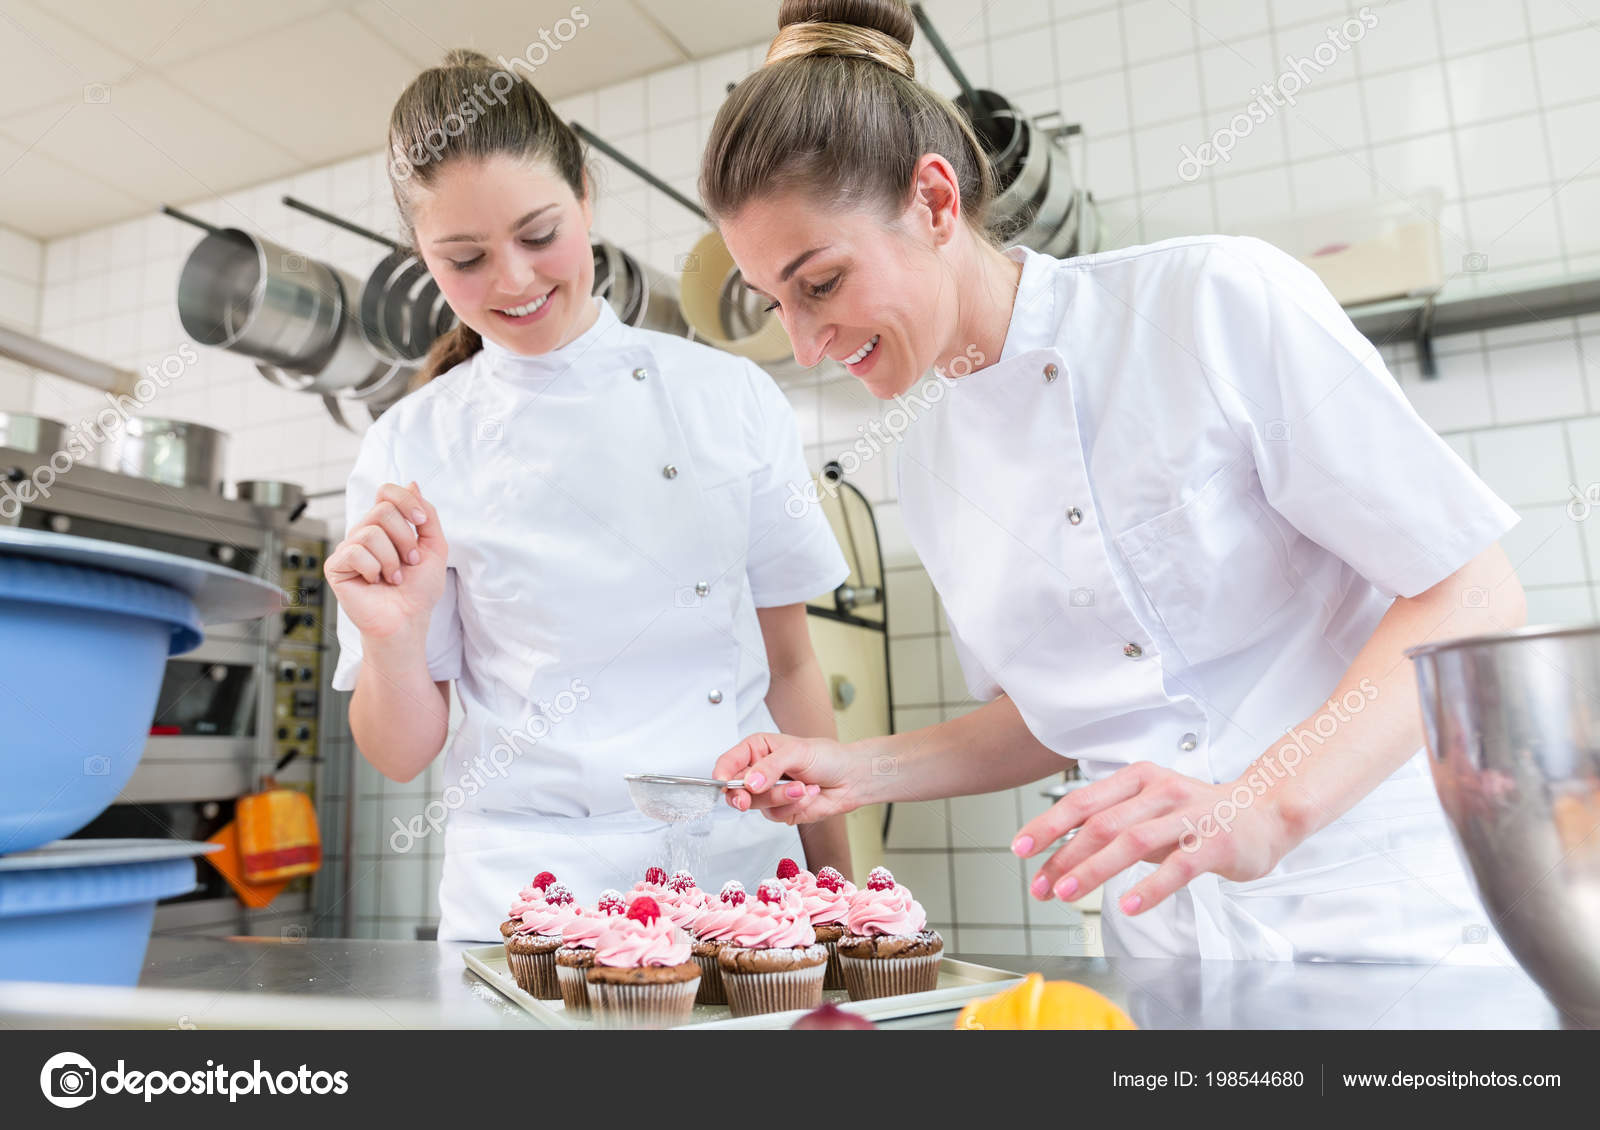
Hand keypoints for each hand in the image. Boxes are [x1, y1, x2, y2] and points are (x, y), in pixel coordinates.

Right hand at [323, 481, 447, 641]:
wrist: (408, 620)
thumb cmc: (419, 589)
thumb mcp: (434, 547)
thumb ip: (427, 516)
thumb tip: (412, 483)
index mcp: (386, 526)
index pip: (386, 492)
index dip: (405, 500)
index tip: (421, 522)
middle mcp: (364, 533)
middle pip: (382, 510)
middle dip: (405, 538)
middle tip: (410, 562)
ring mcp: (348, 549)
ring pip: (370, 532)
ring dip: (392, 559)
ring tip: (394, 577)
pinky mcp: (336, 566)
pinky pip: (355, 552)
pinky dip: (373, 569)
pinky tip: (375, 581)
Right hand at [713, 733, 861, 824]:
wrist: (850, 778)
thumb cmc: (826, 757)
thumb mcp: (797, 752)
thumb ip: (771, 766)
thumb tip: (750, 782)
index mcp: (757, 750)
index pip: (729, 762)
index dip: (722, 773)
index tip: (721, 781)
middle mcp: (759, 772)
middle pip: (735, 788)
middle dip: (743, 794)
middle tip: (745, 798)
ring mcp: (768, 793)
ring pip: (757, 804)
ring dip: (781, 797)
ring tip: (802, 787)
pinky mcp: (780, 811)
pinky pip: (776, 815)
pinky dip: (794, 806)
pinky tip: (809, 794)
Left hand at [1010, 761, 1297, 915]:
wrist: (1265, 811)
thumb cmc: (1199, 814)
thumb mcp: (1148, 812)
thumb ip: (1111, 827)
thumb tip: (1060, 856)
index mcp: (1137, 780)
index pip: (1082, 802)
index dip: (1047, 826)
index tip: (1020, 850)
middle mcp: (1159, 791)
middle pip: (1101, 823)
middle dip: (1064, 856)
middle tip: (1041, 884)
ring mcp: (1188, 815)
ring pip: (1132, 841)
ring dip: (1095, 869)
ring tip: (1069, 893)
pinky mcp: (1214, 841)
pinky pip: (1177, 865)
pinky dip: (1149, 886)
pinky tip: (1127, 905)